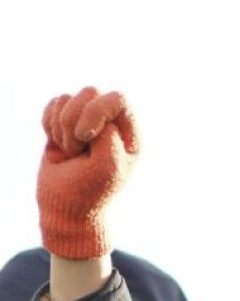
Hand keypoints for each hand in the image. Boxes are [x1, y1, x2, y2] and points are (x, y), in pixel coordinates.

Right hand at [37, 87, 137, 260]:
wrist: (65, 207)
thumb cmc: (91, 190)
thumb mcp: (107, 166)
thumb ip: (107, 134)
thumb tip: (90, 109)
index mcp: (130, 136)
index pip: (118, 99)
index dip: (97, 111)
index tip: (86, 137)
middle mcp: (111, 125)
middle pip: (90, 93)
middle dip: (75, 121)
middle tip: (76, 150)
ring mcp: (87, 122)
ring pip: (68, 99)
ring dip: (61, 127)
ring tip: (68, 152)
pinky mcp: (64, 124)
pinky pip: (53, 106)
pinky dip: (48, 126)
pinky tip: (56, 148)